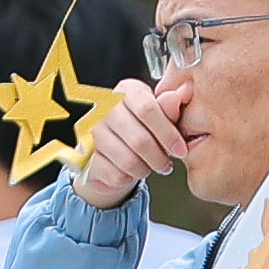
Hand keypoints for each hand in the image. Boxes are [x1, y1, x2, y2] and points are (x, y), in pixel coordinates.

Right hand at [70, 74, 188, 205]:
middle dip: (159, 158)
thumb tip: (179, 96)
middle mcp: (106, 108)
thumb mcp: (162, 117)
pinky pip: (116, 174)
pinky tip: (133, 171)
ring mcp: (93, 132)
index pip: (148, 109)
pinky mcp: (88, 156)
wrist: (115, 150)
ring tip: (151, 167)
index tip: (180, 149)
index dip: (168, 133)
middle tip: (167, 164)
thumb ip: (170, 109)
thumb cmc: (143, 129)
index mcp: (127, 90)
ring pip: (129, 160)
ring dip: (146, 169)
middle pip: (140, 139)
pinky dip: (130, 178)